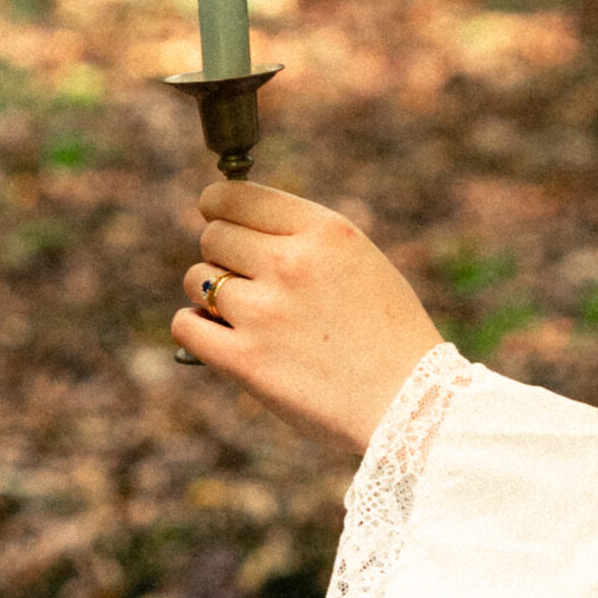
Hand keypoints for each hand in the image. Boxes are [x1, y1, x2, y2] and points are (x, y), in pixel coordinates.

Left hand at [173, 181, 442, 451]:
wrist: (411, 402)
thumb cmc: (388, 331)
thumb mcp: (359, 259)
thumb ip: (303, 238)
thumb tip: (236, 227)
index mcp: (324, 231)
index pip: (235, 195)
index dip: (219, 206)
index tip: (218, 217)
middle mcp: (291, 263)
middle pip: (212, 236)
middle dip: (222, 254)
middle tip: (246, 278)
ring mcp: (265, 312)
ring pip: (197, 280)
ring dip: (211, 293)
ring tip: (244, 312)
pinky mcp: (246, 361)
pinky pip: (186, 326)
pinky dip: (195, 327)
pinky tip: (215, 333)